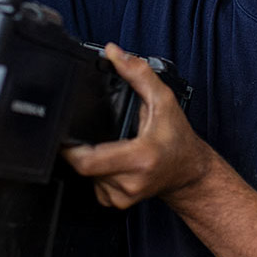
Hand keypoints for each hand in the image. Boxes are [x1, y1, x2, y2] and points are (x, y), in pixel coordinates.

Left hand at [62, 43, 212, 208]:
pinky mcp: (119, 202)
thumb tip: (115, 53)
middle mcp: (130, 180)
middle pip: (83, 167)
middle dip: (79, 150)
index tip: (66, 135)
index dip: (70, 149)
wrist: (189, 171)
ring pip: (88, 177)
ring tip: (109, 147)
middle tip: (85, 136)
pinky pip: (95, 187)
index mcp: (139, 157)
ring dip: (91, 161)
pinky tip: (111, 163)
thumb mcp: (164, 100)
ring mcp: (124, 195)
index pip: (88, 161)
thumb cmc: (177, 138)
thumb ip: (138, 74)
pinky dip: (98, 174)